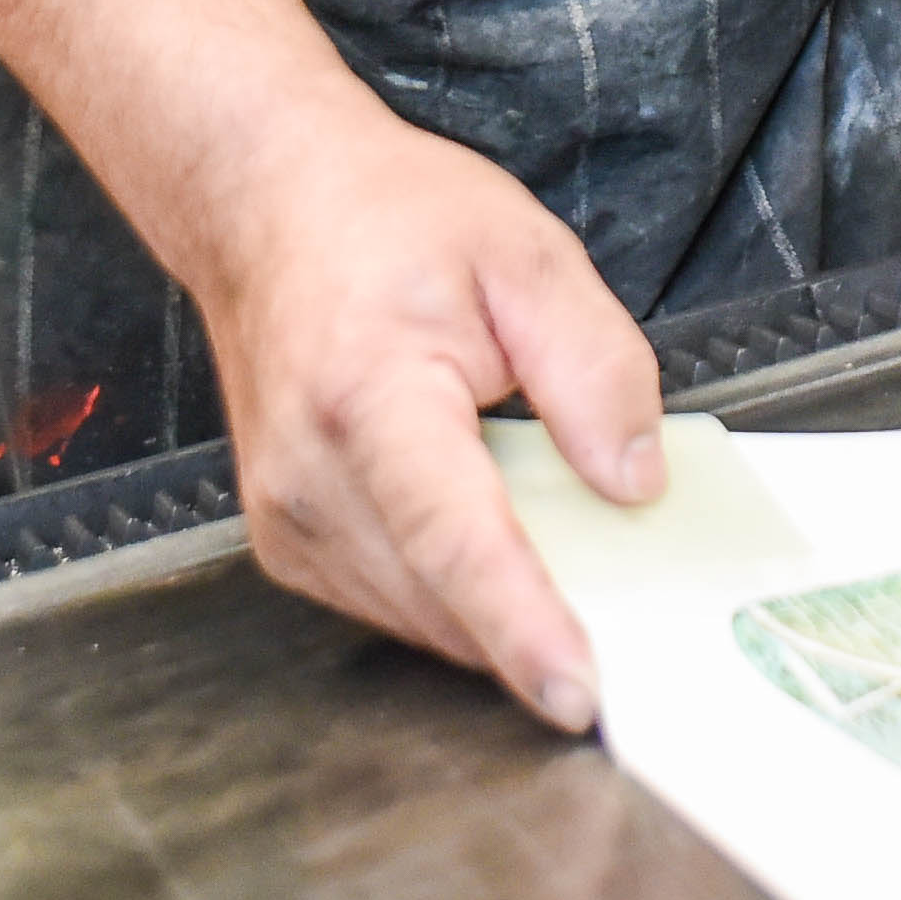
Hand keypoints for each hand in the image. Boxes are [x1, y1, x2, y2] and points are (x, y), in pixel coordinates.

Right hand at [178, 84, 664, 734]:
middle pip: (446, 600)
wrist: (266, 208)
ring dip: (501, 608)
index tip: (577, 691)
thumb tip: (634, 483)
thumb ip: (595, 368)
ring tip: (549, 525)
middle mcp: (310, 475)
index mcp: (369, 395)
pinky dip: (458, 591)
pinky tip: (490, 526)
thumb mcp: (527, 256)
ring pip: (424, 619)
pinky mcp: (286, 545)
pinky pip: (396, 603)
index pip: (454, 539)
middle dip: (543, 620)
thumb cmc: (384, 219)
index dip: (522, 624)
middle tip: (627, 594)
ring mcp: (287, 520)